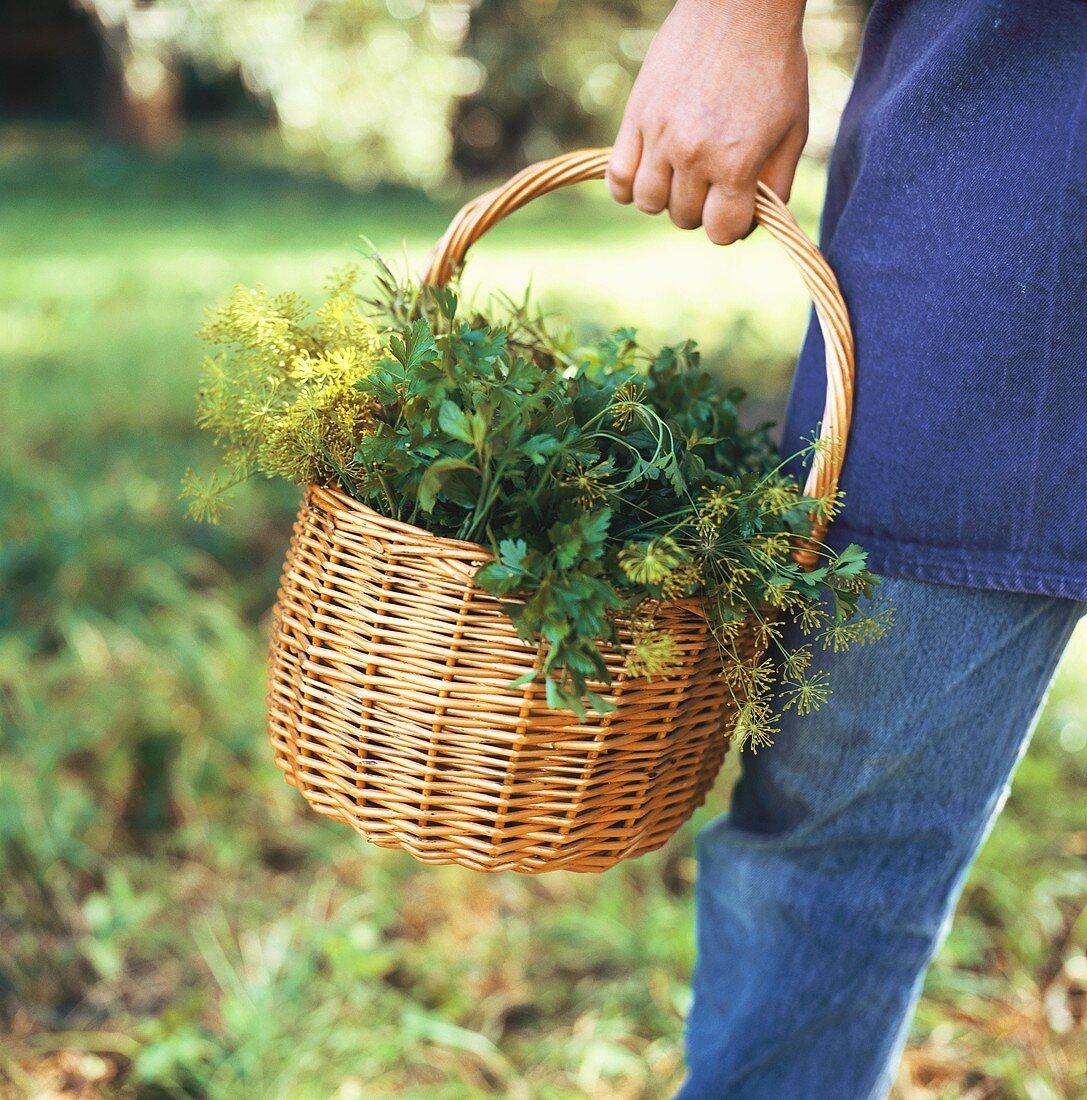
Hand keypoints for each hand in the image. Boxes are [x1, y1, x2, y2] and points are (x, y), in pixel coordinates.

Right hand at [607, 0, 808, 243]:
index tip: (735, 208)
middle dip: (700, 208)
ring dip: (665, 199)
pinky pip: (617, 178)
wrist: (740, 6)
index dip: (730, 226)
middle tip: (711, 180)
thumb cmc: (775, 66)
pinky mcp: (636, 116)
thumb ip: (777, 185)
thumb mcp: (795, 130)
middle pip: (683, 218)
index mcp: (736, 162)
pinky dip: (627, 188)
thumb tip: (753, 227)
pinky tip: (646, 174)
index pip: (720, 232)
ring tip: (679, 176)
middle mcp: (694, 154)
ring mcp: (660, 135)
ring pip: (648, 203)